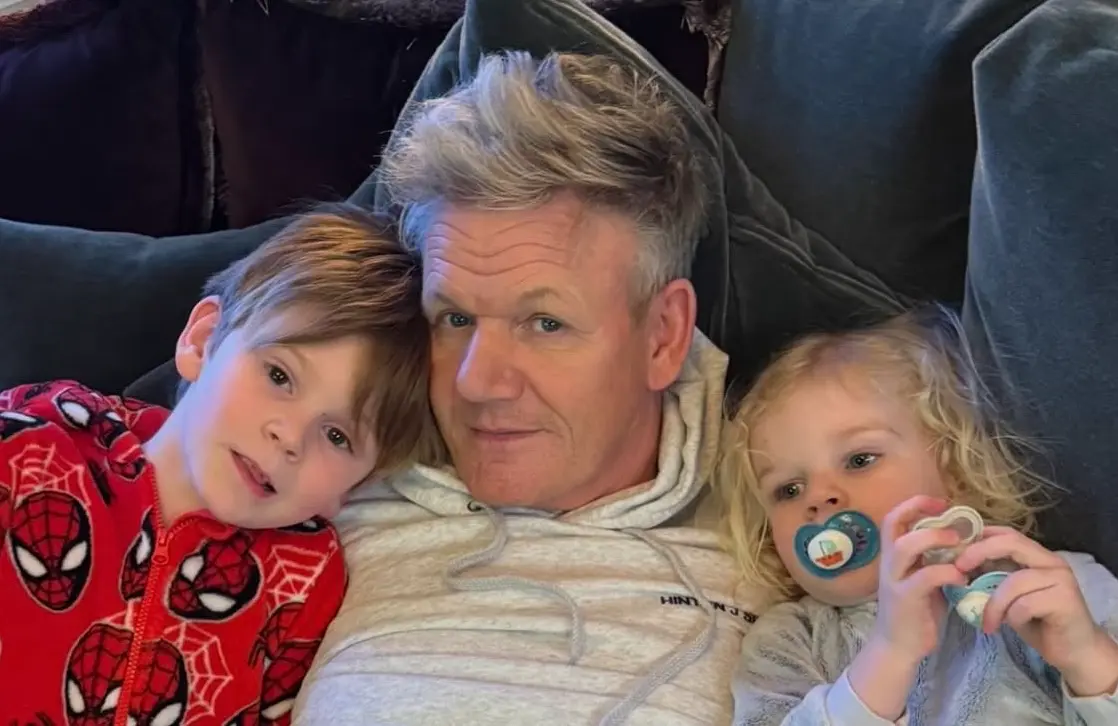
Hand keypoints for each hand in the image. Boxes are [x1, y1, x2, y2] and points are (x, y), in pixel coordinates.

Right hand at [848, 496, 966, 720]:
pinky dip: (948, 573)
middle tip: (952, 523)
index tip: (940, 502)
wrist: (898, 647)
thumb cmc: (915, 612)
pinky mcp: (905, 599)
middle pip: (893, 524)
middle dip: (922, 514)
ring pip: (905, 546)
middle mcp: (889, 563)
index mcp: (893, 556)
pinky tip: (963, 579)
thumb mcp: (923, 579)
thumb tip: (963, 541)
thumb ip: (934, 560)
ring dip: (934, 539)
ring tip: (958, 543)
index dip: (915, 504)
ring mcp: (894, 580)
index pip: (894, 518)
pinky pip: (925, 577)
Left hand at [954, 527, 1117, 696]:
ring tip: (987, 621)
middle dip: (979, 552)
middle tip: (958, 569)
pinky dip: (1011, 616)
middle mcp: (1051, 561)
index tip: (954, 549)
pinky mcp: (1065, 600)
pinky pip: (1025, 604)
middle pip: (1011, 543)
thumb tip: (958, 563)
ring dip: (994, 603)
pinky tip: (1009, 626)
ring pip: (1014, 581)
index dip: (979, 537)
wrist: (1074, 652)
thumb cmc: (1038, 622)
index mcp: (1037, 556)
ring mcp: (1061, 579)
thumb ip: (992, 576)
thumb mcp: (1009, 595)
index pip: (1006, 533)